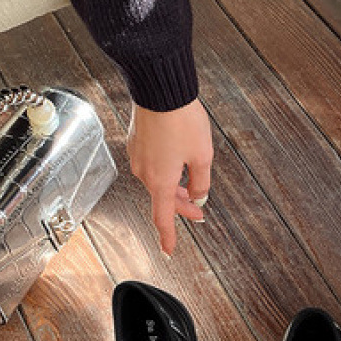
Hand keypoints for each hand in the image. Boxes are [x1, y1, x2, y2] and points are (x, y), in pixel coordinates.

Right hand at [127, 97, 213, 255]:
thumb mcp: (203, 156)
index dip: (167, 237)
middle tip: (200, 214)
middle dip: (182, 208)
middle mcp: (144, 172)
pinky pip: (152, 166)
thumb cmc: (181, 120)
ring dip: (175, 189)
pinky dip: (166, 172)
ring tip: (192, 189)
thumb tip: (199, 195)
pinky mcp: (136, 142)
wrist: (159, 88)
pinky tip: (178, 164)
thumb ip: (202, 181)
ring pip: (158, 182)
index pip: (163, 217)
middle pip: (163, 200)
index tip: (168, 251)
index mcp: (160, 181)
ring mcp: (138, 157)